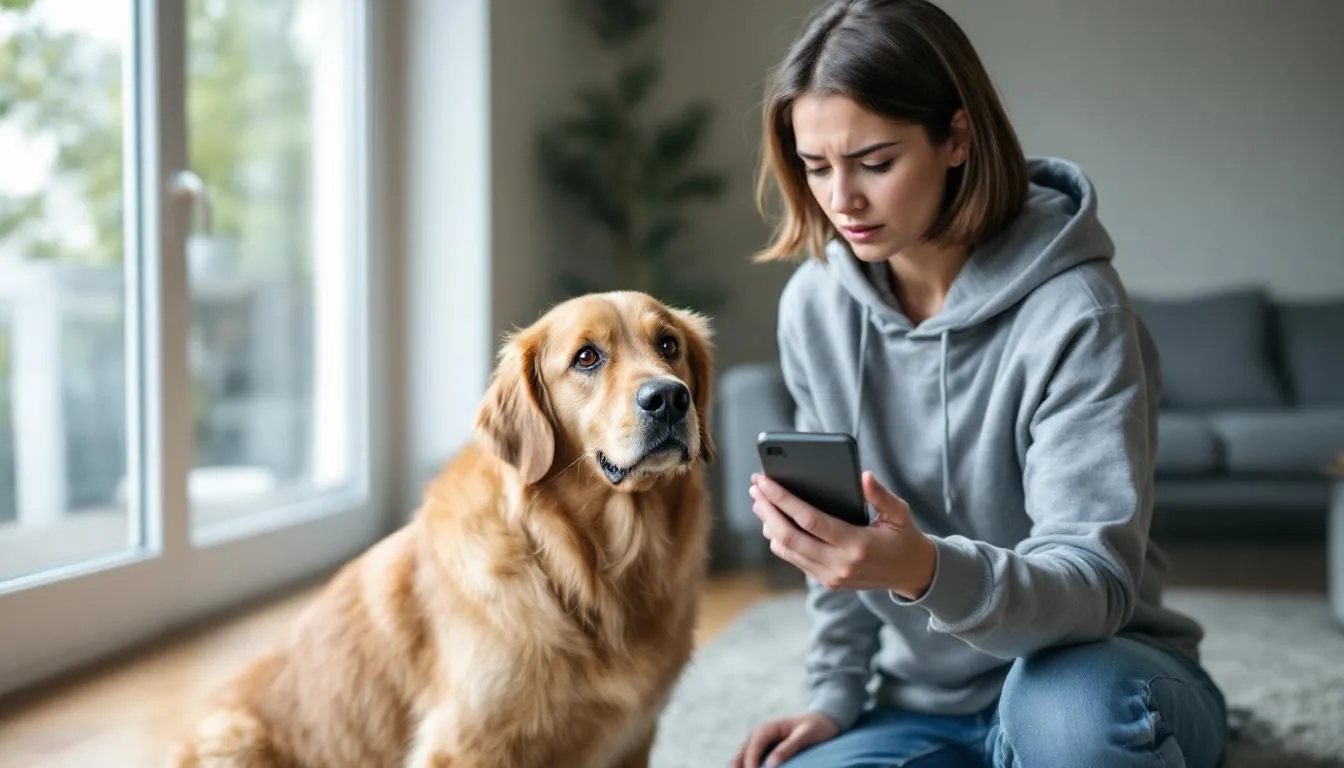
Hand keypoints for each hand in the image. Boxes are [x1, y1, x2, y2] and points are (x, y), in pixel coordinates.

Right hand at [732, 712, 839, 767]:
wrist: (821, 721)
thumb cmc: (815, 727)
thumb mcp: (805, 736)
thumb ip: (788, 748)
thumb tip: (770, 765)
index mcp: (766, 728)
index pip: (753, 748)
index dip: (751, 765)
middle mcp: (757, 735)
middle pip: (742, 756)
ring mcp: (757, 744)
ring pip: (741, 760)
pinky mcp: (761, 752)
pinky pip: (749, 763)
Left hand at [750, 471, 935, 598]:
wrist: (913, 574)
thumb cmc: (905, 537)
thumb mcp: (900, 513)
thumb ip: (880, 495)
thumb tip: (862, 475)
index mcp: (856, 544)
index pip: (809, 520)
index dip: (782, 499)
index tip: (764, 481)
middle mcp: (839, 564)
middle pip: (788, 536)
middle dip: (767, 510)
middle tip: (754, 488)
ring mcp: (831, 576)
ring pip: (786, 550)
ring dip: (769, 525)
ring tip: (760, 502)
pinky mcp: (827, 582)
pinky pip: (795, 559)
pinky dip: (780, 540)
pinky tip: (775, 521)